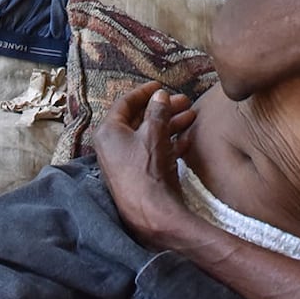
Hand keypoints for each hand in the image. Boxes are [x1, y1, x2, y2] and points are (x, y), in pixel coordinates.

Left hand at [94, 81, 196, 245]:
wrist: (151, 213)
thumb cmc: (146, 169)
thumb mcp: (153, 133)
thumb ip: (157, 111)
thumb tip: (160, 96)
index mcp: (109, 131)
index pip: (125, 103)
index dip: (144, 92)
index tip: (160, 86)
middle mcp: (113, 145)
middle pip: (139, 119)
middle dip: (163, 109)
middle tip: (183, 101)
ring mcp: (125, 161)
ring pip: (149, 135)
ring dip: (170, 124)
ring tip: (190, 116)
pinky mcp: (138, 175)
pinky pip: (153, 152)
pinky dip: (169, 143)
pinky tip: (186, 138)